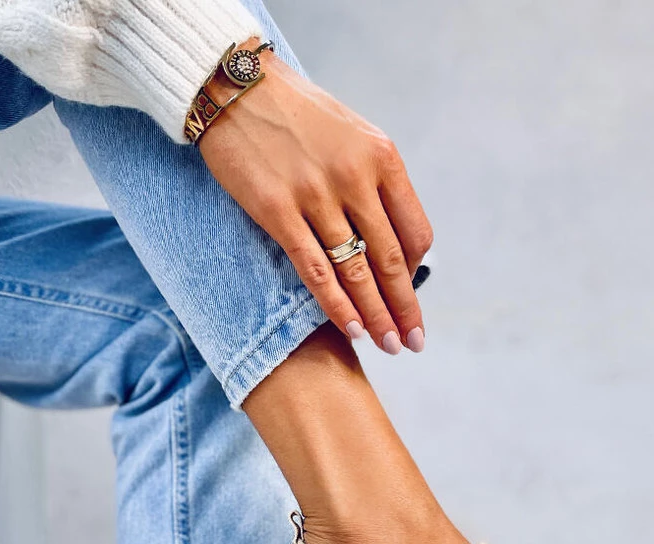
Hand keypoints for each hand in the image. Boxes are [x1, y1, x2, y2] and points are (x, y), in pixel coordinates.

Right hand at [198, 49, 432, 353]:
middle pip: (390, 260)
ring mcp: (316, 195)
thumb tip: (394, 239)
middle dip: (405, 308)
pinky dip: (337, 306)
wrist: (236, 87)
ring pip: (356, 272)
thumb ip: (376, 183)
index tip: (412, 297)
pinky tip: (353, 330)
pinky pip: (316, 271)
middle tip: (414, 342)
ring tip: (388, 345)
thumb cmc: (298, 116)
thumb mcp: (353, 135)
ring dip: (376, 316)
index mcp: (382, 157)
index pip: (415, 230)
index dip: (417, 272)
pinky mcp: (278, 211)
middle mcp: (355, 176)